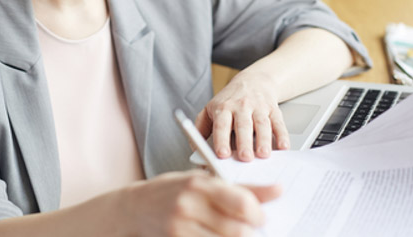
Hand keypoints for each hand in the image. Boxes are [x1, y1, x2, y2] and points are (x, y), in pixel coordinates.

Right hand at [122, 170, 280, 236]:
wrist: (134, 208)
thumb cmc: (172, 192)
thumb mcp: (203, 182)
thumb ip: (241, 188)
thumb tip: (278, 190)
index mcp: (199, 183)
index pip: (241, 202)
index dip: (258, 214)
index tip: (261, 217)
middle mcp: (189, 205)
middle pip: (237, 229)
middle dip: (250, 232)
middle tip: (250, 230)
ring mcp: (181, 227)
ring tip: (231, 232)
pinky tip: (215, 236)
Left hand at [195, 70, 289, 161]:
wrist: (254, 80)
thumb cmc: (230, 100)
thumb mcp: (210, 109)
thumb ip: (201, 128)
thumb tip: (195, 149)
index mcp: (223, 108)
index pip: (221, 125)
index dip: (221, 139)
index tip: (222, 154)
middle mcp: (241, 107)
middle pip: (243, 126)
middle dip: (244, 143)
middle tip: (244, 158)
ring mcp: (259, 108)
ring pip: (262, 124)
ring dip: (264, 140)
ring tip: (263, 155)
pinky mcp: (273, 110)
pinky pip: (278, 123)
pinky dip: (282, 135)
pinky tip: (283, 147)